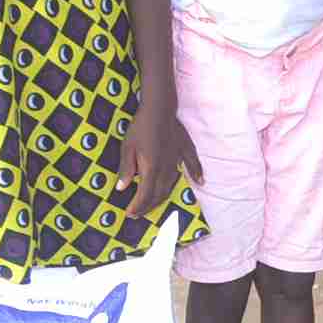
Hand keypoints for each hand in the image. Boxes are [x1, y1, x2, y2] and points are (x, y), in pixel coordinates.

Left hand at [122, 101, 198, 216]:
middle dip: (148, 206)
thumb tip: (122, 188)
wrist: (159, 109)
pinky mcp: (185, 150)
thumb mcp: (127, 148)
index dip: (138, 206)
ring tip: (154, 204)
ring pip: (173, 184)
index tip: (130, 214)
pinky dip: (196, 174)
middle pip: (159, 194)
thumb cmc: (140, 127)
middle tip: (138, 213)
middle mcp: (167, 169)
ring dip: (163, 197)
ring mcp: (178, 160)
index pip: (145, 194)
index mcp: (151, 169)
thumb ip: (126, 169)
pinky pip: (193, 165)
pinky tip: (200, 181)